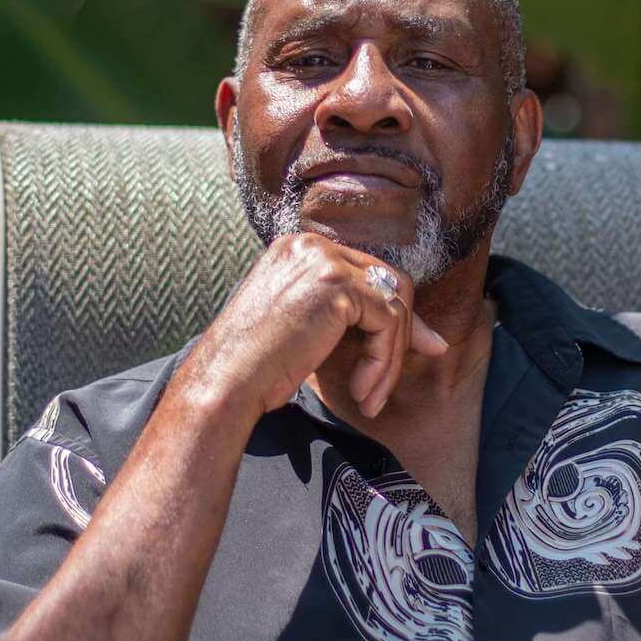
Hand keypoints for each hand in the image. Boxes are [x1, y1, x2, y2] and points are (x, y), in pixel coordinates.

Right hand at [176, 233, 449, 423]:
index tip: (405, 353)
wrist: (225, 381)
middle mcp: (311, 244)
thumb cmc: (255, 367)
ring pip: (392, 305)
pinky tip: (361, 390)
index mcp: (298, 249)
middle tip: (400, 375)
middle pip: (386, 281)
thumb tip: (415, 331)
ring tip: (370, 396)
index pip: (365, 272)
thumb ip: (347, 316)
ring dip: (390, 358)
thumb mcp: (304, 328)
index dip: (390, 314)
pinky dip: (384, 362)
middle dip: (404, 332)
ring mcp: (324, 261)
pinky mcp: (338, 286)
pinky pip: (388, 323)